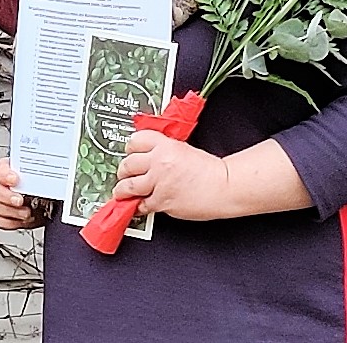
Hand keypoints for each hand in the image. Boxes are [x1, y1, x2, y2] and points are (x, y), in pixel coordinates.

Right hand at [0, 157, 45, 231]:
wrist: (48, 203)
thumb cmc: (43, 186)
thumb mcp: (44, 177)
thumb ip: (40, 174)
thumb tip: (48, 175)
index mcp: (8, 168)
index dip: (4, 174)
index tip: (15, 180)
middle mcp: (0, 183)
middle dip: (6, 196)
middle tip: (20, 200)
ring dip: (11, 211)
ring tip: (27, 212)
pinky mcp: (2, 216)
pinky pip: (0, 220)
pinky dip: (12, 222)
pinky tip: (23, 219)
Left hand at [110, 130, 232, 219]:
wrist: (224, 186)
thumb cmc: (210, 170)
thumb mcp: (184, 149)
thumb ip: (164, 151)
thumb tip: (147, 156)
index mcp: (165, 145)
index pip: (135, 141)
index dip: (130, 149)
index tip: (129, 154)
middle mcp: (159, 162)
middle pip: (128, 164)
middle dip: (123, 171)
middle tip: (124, 175)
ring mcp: (159, 182)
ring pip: (128, 186)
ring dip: (123, 190)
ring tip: (122, 191)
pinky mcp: (161, 201)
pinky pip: (141, 204)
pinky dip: (139, 205)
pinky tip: (141, 203)